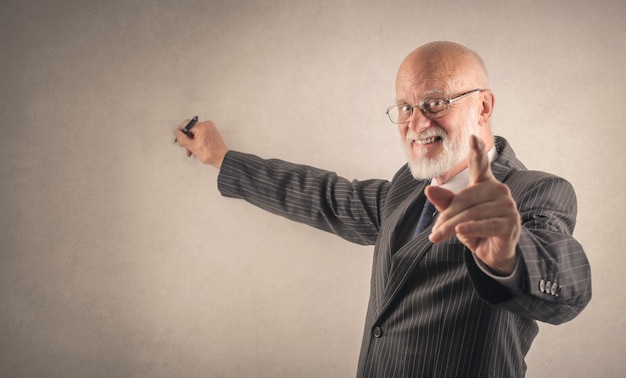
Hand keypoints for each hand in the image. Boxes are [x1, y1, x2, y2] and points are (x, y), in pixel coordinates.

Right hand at [174, 118, 227, 167]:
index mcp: (202, 127)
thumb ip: (182, 138)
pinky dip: (197, 139)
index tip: (179, 137)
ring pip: (195, 132)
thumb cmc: (210, 154)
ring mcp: (210, 127)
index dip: (180, 131)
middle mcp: (207, 125)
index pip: (186, 124)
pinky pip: (201, 133)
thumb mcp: (192, 146)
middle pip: (191, 129)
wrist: (221, 158)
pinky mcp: (212, 131)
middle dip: (187, 138)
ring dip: (192, 140)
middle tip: (186, 146)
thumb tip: (176, 132)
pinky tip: (196, 147)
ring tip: (191, 150)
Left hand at [426, 135, 520, 274]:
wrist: (493, 254)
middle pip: (464, 198)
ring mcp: (507, 206)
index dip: (476, 151)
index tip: (472, 137)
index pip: (480, 165)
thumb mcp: (455, 216)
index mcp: (484, 183)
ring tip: (438, 237)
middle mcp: (498, 190)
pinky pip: (484, 224)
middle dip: (446, 216)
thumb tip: (429, 190)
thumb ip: (444, 203)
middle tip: (434, 232)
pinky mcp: (510, 223)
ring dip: (452, 227)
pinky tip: (460, 230)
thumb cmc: (474, 230)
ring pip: (471, 213)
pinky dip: (471, 229)